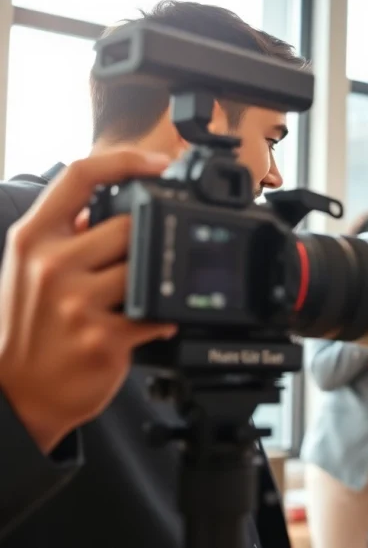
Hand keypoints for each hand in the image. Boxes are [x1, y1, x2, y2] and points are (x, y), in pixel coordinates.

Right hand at [0, 151, 178, 453]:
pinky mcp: (103, 337)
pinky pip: (156, 313)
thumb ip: (66, 231)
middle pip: (131, 224)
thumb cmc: (28, 327)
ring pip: (147, 266)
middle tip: (145, 259)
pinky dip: (165, 317)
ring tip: (144, 293)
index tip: (159, 163)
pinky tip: (152, 322)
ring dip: (156, 280)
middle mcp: (52, 264)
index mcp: (33, 238)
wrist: (15, 395)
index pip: (81, 175)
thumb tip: (115, 197)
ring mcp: (77, 302)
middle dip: (148, 240)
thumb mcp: (28, 268)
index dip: (127, 160)